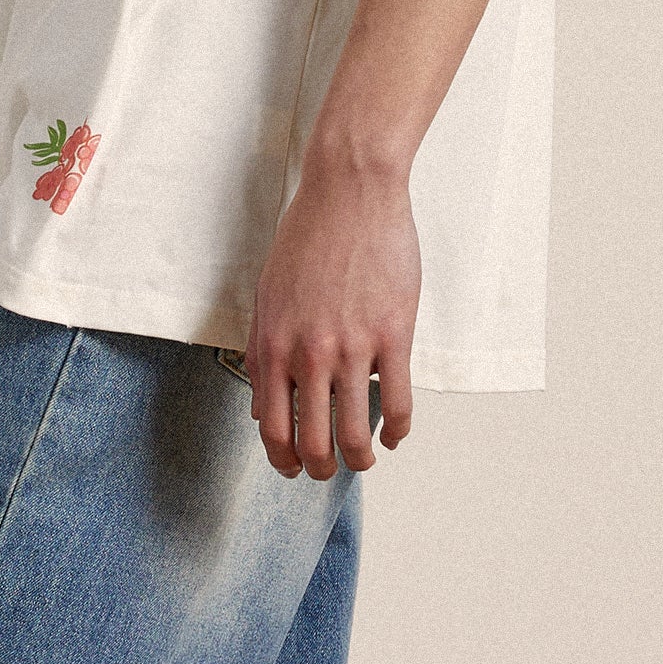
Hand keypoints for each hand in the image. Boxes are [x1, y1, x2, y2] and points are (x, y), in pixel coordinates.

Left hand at [244, 152, 418, 479]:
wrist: (350, 192)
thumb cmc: (307, 238)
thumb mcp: (269, 296)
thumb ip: (264, 352)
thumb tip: (264, 406)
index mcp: (272, 346)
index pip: (271, 427)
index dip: (283, 458)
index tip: (294, 466)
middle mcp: (308, 355)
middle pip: (312, 441)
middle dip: (319, 468)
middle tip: (328, 471)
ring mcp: (352, 348)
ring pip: (355, 432)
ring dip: (359, 460)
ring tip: (364, 461)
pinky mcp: (393, 336)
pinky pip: (398, 403)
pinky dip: (398, 431)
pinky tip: (396, 437)